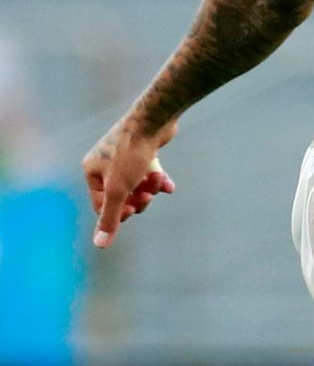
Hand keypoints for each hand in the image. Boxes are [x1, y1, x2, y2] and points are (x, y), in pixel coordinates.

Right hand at [82, 115, 178, 247]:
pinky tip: (169, 185)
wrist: (154, 120)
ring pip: (138, 185)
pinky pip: (150, 172)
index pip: (101, 204)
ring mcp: (125, 155)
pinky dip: (159, 180)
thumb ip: (110, 217)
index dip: (118, 211)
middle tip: (147, 197)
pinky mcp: (145, 150)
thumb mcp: (118, 190)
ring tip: (158, 183)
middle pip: (121, 195)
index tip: (132, 210)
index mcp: (92, 170)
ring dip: (150, 188)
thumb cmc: (131, 154)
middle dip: (137, 199)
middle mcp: (105, 162)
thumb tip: (100, 245)